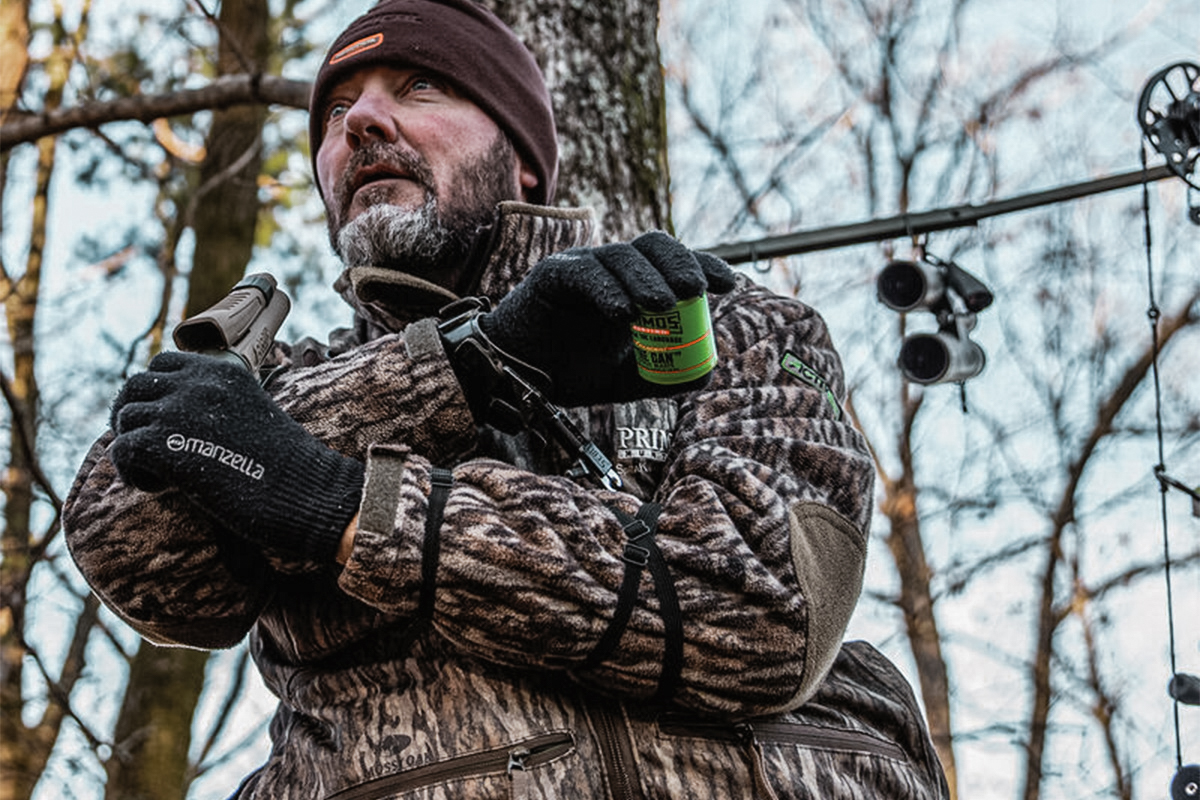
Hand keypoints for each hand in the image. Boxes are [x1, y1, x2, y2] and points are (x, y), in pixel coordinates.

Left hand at [109, 351, 363, 562]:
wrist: (308, 491)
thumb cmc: (286, 465)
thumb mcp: (254, 414)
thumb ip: (218, 406)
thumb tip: (176, 423)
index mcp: (223, 372)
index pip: (163, 364)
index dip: (153, 392)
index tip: (160, 420)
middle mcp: (198, 383)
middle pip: (134, 386)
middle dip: (131, 417)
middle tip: (145, 448)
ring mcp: (179, 412)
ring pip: (124, 419)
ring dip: (133, 446)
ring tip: (159, 473)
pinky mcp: (167, 446)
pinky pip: (123, 451)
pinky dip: (133, 472)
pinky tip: (160, 487)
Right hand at [478, 231, 735, 405]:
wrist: (521, 379)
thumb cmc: (575, 371)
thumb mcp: (630, 379)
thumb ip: (667, 375)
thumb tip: (706, 371)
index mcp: (634, 284)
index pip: (674, 261)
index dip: (705, 264)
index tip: (729, 284)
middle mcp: (611, 268)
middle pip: (653, 245)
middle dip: (680, 264)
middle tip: (696, 291)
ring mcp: (581, 266)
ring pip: (621, 256)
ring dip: (646, 279)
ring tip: (661, 306)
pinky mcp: (552, 275)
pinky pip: (584, 272)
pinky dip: (606, 290)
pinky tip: (621, 313)